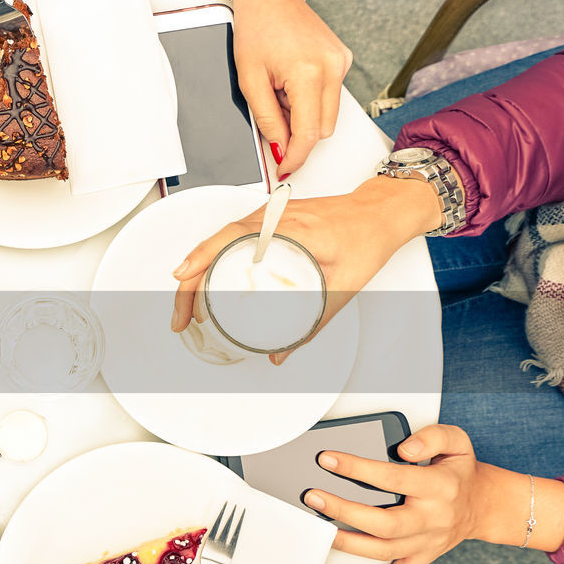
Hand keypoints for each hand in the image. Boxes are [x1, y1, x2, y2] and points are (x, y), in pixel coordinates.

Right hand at [170, 174, 441, 362]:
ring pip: (220, 238)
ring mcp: (270, 215)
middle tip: (183, 315)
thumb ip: (312, 324)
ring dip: (198, 268)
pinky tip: (208, 277)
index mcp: (292, 229)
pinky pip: (232, 235)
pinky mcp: (271, 218)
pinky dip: (213, 256)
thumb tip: (282, 352)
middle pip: (216, 242)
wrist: (381, 211)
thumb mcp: (343, 287)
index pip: (232, 238)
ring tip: (189, 303)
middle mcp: (275, 217)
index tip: (182, 280)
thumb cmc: (368, 238)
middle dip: (189, 279)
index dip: (200, 258)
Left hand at [230, 0, 353, 177]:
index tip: (285, 169)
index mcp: (309, 73)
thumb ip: (267, 120)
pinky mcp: (342, 59)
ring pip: (327, 115)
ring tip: (279, 93)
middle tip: (273, 118)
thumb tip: (280, 149)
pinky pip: (329, 96)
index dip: (296, 157)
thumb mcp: (250, 81)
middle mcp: (333, 68)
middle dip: (297, 134)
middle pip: (322, 129)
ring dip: (303, 116)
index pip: (309, 134)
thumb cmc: (257, 29)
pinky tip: (291, 82)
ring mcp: (341, 62)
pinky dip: (310, 100)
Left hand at [302, 424, 563, 563]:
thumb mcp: (456, 442)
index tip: (328, 460)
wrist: (484, 505)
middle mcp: (432, 519)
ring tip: (319, 529)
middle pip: (385, 523)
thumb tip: (404, 448)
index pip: (394, 478)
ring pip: (385, 551)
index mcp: (439, 487)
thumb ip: (432, 437)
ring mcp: (426, 543)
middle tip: (314, 497)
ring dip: (349, 543)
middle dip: (344, 511)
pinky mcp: (422, 558)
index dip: (358, 469)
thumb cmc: (460, 472)